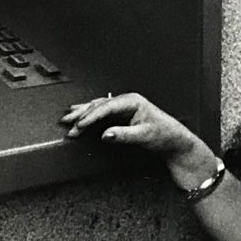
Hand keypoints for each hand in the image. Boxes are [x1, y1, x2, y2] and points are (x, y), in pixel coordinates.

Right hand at [60, 93, 209, 184]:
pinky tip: (81, 114)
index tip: (79, 126)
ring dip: (82, 112)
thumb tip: (105, 134)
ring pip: (98, 107)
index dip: (90, 116)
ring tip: (67, 117)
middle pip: (99, 105)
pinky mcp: (123, 114)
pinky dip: (90, 114)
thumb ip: (124, 135)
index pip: (106, 107)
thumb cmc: (163, 135)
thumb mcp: (144, 136)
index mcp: (132, 101)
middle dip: (81, 114)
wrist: (175, 139)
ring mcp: (124, 106)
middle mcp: (127, 101)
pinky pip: (102, 112)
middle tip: (66, 124)